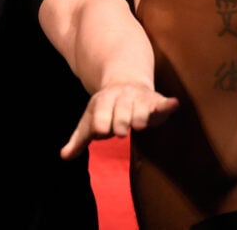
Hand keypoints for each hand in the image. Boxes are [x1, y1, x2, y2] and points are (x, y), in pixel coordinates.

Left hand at [59, 82, 178, 159]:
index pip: (101, 118)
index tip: (101, 133)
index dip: (101, 126)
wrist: (125, 80)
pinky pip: (163, 102)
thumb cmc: (106, 108)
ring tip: (139, 124)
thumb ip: (79, 140)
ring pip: (141, 111)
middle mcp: (121, 99)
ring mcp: (139, 99)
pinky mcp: (156, 101)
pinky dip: (168, 104)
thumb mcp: (90, 120)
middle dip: (121, 122)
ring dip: (140, 118)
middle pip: (121, 116)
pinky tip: (173, 104)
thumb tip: (63, 156)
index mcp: (103, 103)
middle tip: (121, 131)